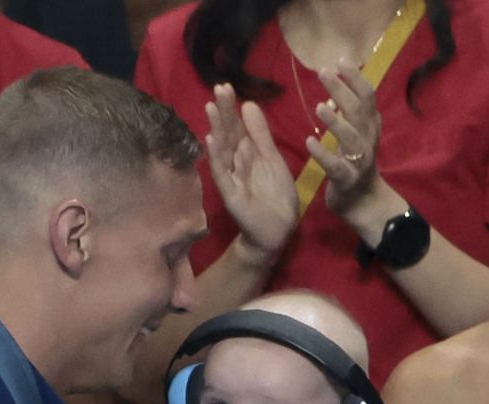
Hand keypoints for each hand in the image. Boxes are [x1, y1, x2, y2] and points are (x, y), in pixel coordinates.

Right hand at [205, 85, 296, 261]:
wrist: (278, 231)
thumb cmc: (274, 195)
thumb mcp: (271, 159)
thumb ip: (260, 134)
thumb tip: (248, 104)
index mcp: (246, 154)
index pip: (236, 127)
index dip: (231, 108)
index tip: (226, 87)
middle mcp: (235, 163)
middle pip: (228, 134)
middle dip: (223, 113)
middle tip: (218, 89)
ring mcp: (231, 179)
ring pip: (223, 151)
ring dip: (216, 129)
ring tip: (209, 108)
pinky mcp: (231, 195)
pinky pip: (222, 174)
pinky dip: (216, 158)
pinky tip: (210, 141)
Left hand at [305, 62, 385, 219]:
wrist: (363, 203)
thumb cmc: (355, 163)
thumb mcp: (357, 133)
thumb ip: (350, 111)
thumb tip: (336, 81)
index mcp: (370, 127)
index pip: (368, 97)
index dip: (356, 78)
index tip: (341, 60)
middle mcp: (368, 140)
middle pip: (359, 112)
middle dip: (343, 90)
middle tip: (323, 71)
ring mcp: (360, 161)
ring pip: (351, 139)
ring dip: (336, 122)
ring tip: (319, 106)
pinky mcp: (347, 180)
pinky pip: (336, 167)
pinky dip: (323, 154)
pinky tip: (309, 141)